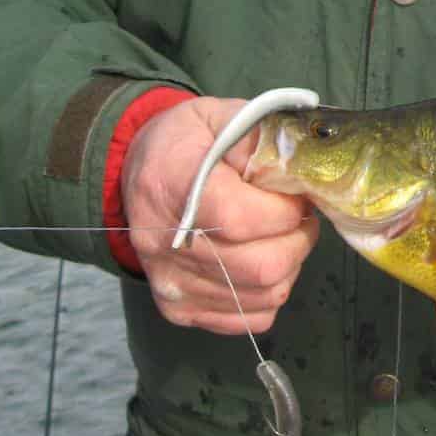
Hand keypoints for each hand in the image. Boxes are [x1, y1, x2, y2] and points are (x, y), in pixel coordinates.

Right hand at [121, 97, 318, 333]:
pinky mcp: (180, 309)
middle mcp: (165, 244)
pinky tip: (261, 260)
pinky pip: (251, 318)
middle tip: (298, 217)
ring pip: (264, 294)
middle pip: (261, 266)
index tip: (295, 196)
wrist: (136, 175)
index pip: (242, 218)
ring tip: (282, 236)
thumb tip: (299, 165)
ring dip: (289, 265)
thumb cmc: (186, 143)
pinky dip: (269, 293)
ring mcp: (171, 283)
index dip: (284, 211)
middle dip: (298, 240)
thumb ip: (260, 137)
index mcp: (172, 186)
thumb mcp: (219, 117)